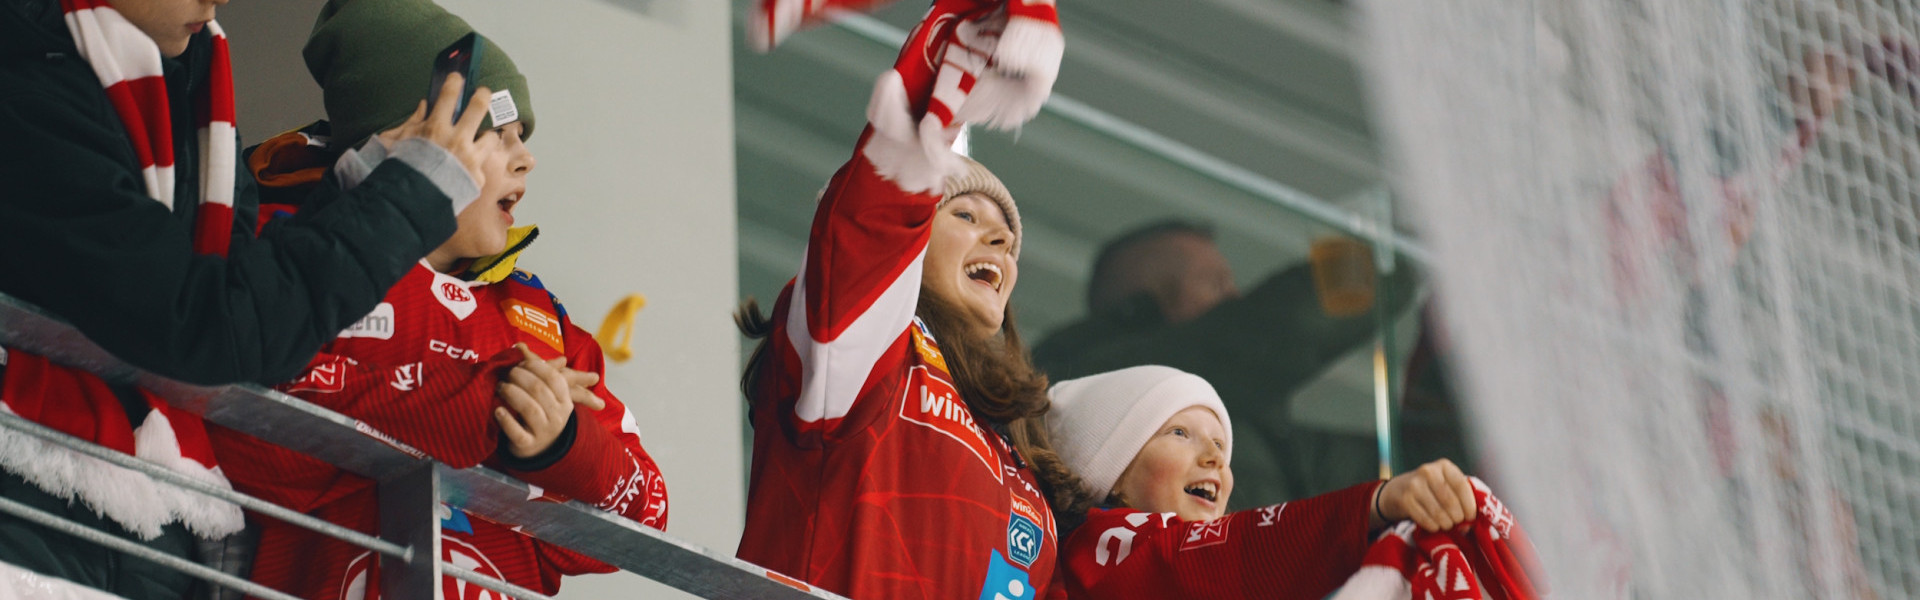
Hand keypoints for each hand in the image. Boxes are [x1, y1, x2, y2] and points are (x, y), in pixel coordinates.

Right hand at [374, 73, 499, 194]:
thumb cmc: (402, 170)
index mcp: (436, 128)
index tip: (458, 77)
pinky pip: (483, 166)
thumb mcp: (399, 141)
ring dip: (486, 137)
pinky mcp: (477, 177)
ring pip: (491, 137)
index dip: (455, 82)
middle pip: (479, 107)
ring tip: (480, 140)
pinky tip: (469, 169)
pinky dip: (476, 166)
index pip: (449, 95)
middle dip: (483, 95)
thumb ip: (413, 122)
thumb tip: (424, 106)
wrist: (411, 202)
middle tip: (483, 92)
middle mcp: (457, 140)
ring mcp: (470, 159)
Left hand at [495, 344, 604, 457]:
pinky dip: (506, 420)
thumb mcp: (544, 392)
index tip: (521, 363)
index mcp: (565, 401)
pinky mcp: (528, 445)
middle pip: (539, 390)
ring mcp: (544, 432)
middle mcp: (558, 416)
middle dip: (520, 377)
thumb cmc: (540, 412)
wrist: (539, 448)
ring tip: (500, 387)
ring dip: (512, 394)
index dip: (536, 367)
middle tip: (507, 374)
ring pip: (529, 409)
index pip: (555, 378)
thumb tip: (519, 345)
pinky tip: (497, 411)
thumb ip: (533, 369)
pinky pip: (517, 432)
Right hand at [1373, 458, 1476, 531]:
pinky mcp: (1405, 500)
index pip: (1462, 486)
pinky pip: (1426, 520)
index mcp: (1444, 466)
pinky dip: (1433, 527)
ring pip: (1439, 513)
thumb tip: (1471, 522)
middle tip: (1456, 523)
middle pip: (1451, 502)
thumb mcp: (1445, 484)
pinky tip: (1434, 525)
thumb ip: (1460, 496)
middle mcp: (1428, 471)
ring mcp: (1414, 485)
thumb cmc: (1428, 490)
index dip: (1469, 505)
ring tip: (1446, 524)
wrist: (1396, 491)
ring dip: (1446, 524)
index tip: (1470, 517)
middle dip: (1457, 518)